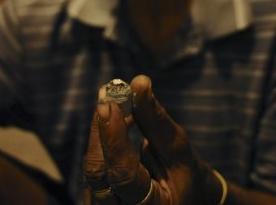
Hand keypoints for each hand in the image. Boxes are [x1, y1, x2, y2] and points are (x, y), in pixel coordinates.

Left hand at [83, 75, 225, 204]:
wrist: (182, 196)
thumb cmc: (182, 172)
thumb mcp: (177, 147)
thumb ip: (154, 119)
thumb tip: (139, 82)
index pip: (123, 175)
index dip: (114, 139)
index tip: (108, 104)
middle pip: (99, 173)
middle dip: (101, 131)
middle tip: (107, 96)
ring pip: (92, 168)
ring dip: (101, 131)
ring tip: (116, 102)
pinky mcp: (97, 198)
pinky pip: (93, 166)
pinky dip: (101, 139)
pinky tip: (112, 119)